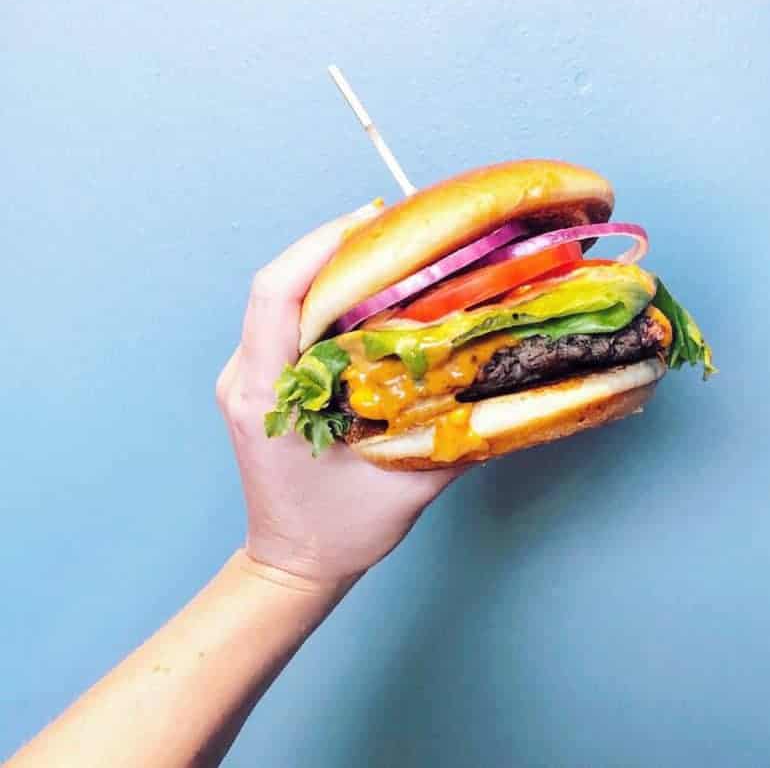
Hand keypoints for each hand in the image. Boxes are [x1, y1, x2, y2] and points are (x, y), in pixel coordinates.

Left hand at [216, 203, 464, 583]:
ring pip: (283, 296)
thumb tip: (507, 382)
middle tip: (396, 226)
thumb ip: (456, 432)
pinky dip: (328, 295)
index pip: (277, 295)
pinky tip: (372, 294)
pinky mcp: (263, 379)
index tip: (372, 221)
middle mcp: (248, 377)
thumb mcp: (407, 485)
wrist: (294, 563)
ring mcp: (249, 375)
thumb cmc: (341, 533)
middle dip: (336, 246)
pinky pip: (288, 318)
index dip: (320, 246)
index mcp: (268, 397)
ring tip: (390, 251)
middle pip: (281, 284)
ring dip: (333, 267)